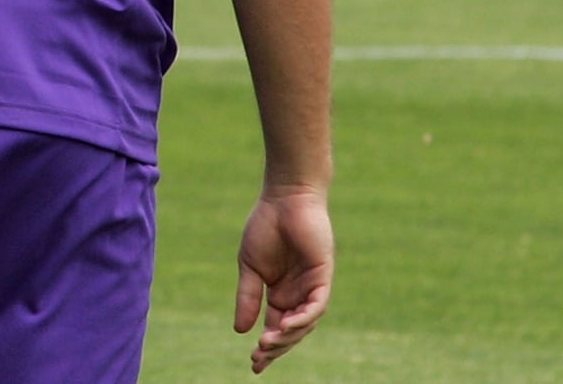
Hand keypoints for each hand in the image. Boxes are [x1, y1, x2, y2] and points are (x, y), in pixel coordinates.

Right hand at [235, 186, 333, 373]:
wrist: (284, 199)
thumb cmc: (265, 227)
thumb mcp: (250, 268)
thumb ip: (247, 297)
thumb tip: (240, 330)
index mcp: (280, 294)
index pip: (275, 328)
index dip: (266, 348)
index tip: (253, 364)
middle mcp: (298, 295)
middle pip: (290, 332)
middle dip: (276, 348)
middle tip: (258, 358)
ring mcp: (311, 287)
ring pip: (305, 323)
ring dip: (287, 337)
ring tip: (267, 343)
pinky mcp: (322, 277)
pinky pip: (316, 306)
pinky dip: (303, 318)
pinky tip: (286, 325)